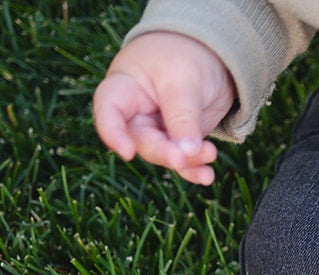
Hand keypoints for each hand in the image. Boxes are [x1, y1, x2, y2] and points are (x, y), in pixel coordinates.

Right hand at [92, 31, 234, 184]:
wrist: (210, 54)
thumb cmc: (185, 56)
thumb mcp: (184, 81)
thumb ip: (182, 117)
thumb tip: (186, 153)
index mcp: (124, 87)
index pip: (108, 110)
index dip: (113, 133)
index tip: (128, 153)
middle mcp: (135, 111)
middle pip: (141, 139)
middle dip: (162, 152)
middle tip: (182, 158)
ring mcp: (157, 127)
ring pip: (163, 153)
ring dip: (185, 160)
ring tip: (209, 154)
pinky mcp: (178, 138)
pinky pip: (181, 158)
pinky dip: (194, 167)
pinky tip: (207, 175)